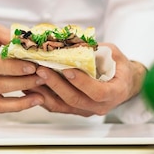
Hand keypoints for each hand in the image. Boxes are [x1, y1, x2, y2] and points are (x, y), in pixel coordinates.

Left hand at [24, 43, 145, 116]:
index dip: (82, 82)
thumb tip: (76, 42)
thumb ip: (98, 50)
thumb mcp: (114, 54)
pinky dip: (42, 96)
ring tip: (31, 77)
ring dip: (45, 91)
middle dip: (56, 84)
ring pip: (62, 105)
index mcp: (115, 92)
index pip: (97, 92)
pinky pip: (56, 106)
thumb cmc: (118, 67)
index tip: (67, 70)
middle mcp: (100, 105)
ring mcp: (86, 110)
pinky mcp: (74, 110)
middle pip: (75, 99)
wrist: (122, 83)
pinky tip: (30, 86)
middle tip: (42, 70)